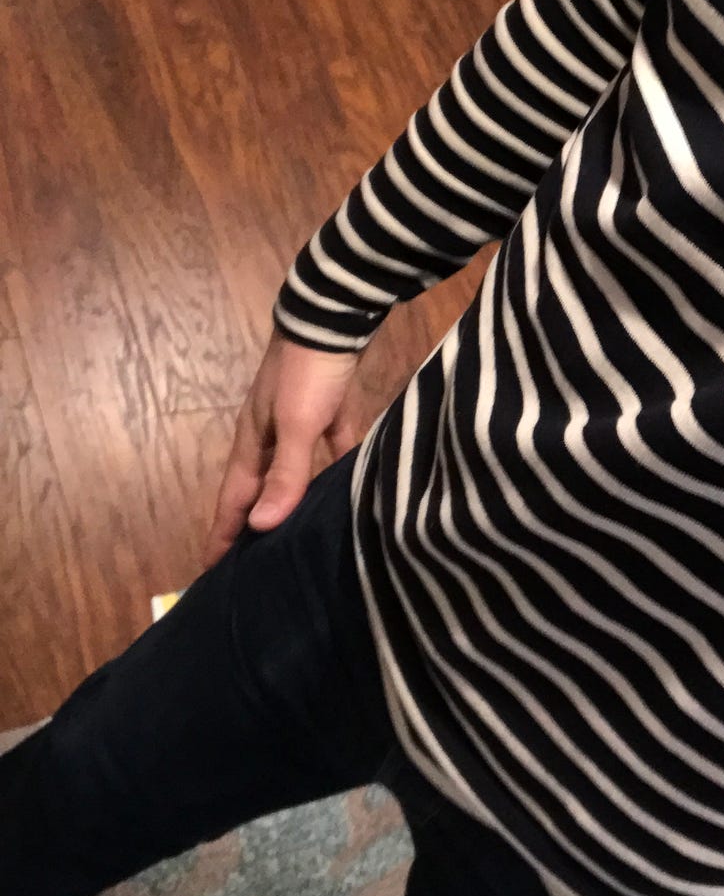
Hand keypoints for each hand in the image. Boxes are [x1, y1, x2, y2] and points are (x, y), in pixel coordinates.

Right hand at [206, 330, 363, 565]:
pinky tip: (341, 492)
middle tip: (251, 570)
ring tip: (291, 538)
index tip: (209, 576)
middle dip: (251, 529)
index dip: (223, 537)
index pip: (233, 502)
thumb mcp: (297, 425)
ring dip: (287, 504)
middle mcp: (270, 439)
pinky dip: (329, 474)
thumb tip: (260, 527)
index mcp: (253, 445)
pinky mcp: (329, 413)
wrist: (335, 320)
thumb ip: (284, 474)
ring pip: (289, 475)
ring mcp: (299, 424)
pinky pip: (327, 452)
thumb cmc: (308, 374)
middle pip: (257, 493)